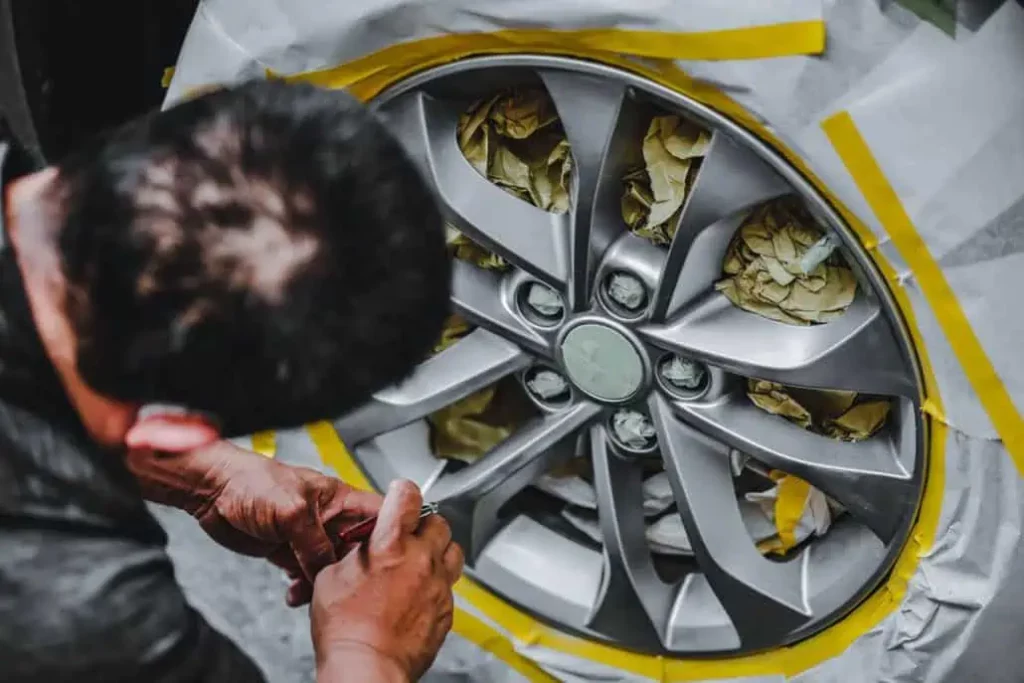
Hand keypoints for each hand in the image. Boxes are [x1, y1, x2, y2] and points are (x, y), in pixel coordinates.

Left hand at [127, 441, 381, 604]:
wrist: (213, 492)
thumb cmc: (251, 482)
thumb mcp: (292, 512)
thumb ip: (315, 545)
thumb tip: (330, 574)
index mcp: (339, 499)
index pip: (380, 516)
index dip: (392, 535)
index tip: (396, 559)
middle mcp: (329, 518)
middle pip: (359, 549)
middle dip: (356, 571)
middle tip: (348, 588)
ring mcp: (309, 536)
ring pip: (333, 567)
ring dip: (326, 584)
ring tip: (314, 594)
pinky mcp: (289, 551)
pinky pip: (307, 575)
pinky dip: (304, 588)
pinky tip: (295, 593)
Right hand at [312, 480, 463, 681]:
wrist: (367, 668)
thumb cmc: (345, 630)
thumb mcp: (330, 579)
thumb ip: (351, 555)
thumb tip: (358, 549)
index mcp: (390, 545)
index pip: (408, 497)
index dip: (403, 491)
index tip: (401, 493)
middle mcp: (420, 560)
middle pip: (438, 522)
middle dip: (424, 524)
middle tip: (410, 533)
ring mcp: (437, 585)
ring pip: (453, 551)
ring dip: (439, 550)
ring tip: (422, 559)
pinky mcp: (446, 610)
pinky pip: (449, 587)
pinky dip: (437, 584)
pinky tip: (420, 594)